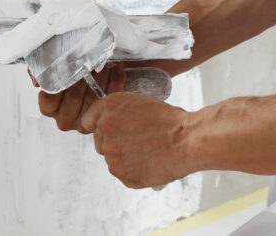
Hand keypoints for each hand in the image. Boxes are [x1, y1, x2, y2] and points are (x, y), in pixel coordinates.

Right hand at [33, 63, 124, 132]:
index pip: (49, 99)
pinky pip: (110, 101)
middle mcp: (65, 119)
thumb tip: (38, 81)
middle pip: (73, 98)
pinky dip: (115, 83)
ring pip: (92, 100)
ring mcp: (84, 122)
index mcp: (49, 109)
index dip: (59, 82)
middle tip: (89, 59)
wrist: (89, 78)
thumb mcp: (48, 68)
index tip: (67, 66)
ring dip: (101, 78)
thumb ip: (38, 71)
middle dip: (82, 77)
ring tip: (104, 63)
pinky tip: (116, 70)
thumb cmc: (67, 74)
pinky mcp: (102, 118)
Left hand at [80, 92, 194, 188]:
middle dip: (115, 143)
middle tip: (138, 142)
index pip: (88, 120)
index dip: (99, 127)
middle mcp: (104, 128)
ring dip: (125, 158)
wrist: (187, 140)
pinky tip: (149, 163)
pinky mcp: (120, 172)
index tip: (106, 133)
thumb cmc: (170, 121)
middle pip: (100, 142)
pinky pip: (122, 174)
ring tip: (148, 152)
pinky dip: (134, 172)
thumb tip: (107, 122)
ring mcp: (110, 152)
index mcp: (108, 107)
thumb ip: (117, 111)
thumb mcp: (139, 102)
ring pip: (112, 159)